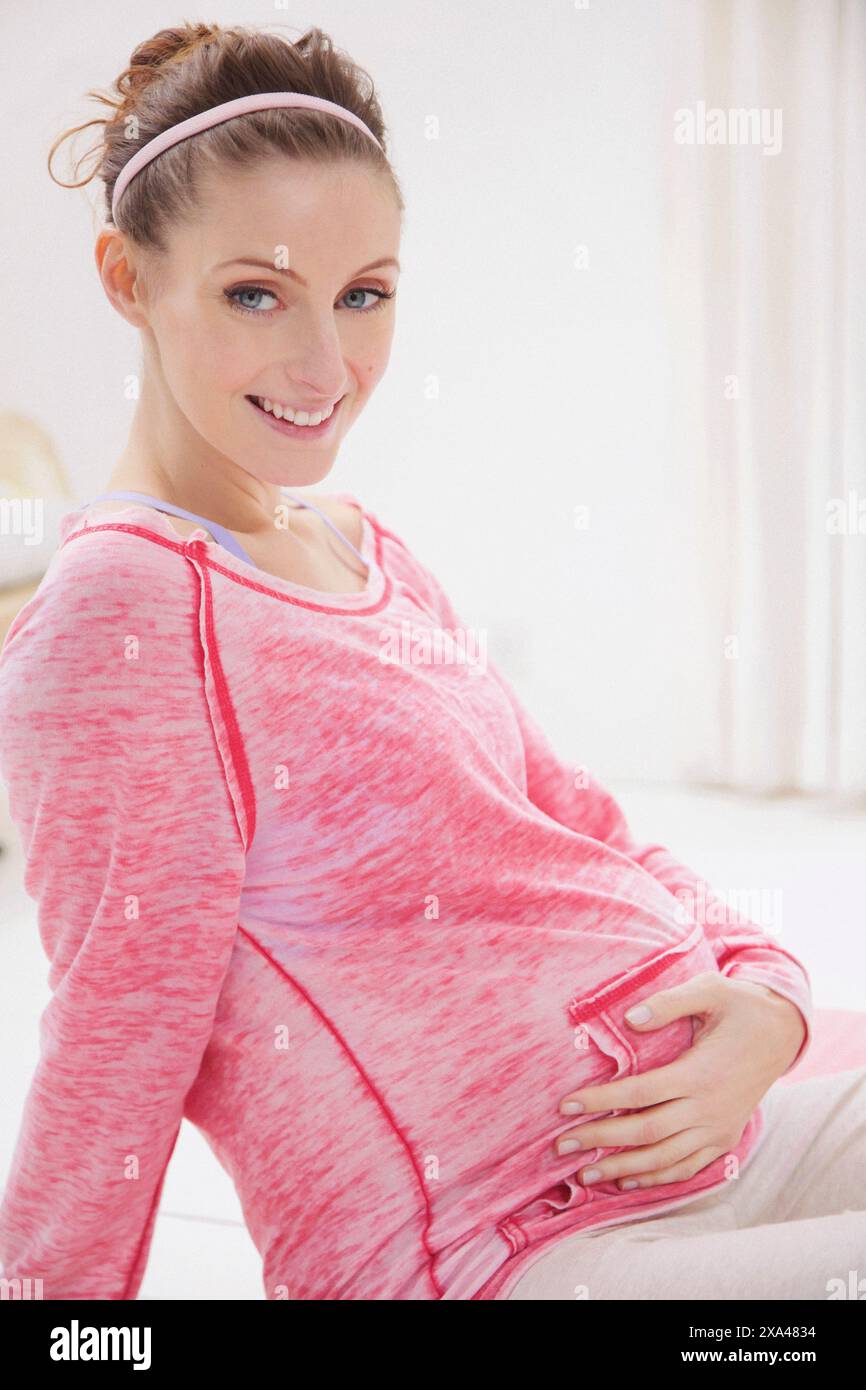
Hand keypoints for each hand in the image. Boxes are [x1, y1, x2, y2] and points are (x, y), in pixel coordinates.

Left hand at [555, 972, 805, 1190]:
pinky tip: (627, 1179)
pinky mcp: (724, 1139)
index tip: (565, 1106)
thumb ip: (668, 1003)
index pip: (639, 1094)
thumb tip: (629, 1019)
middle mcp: (709, 1108)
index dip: (600, 1101)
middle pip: (645, 1132)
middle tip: (561, 1146)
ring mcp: (718, 1128)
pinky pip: (687, 1166)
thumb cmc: (739, 1006)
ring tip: (585, 1175)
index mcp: (700, 1072)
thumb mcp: (710, 989)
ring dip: (622, 1168)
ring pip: (664, 1158)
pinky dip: (657, 1177)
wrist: (783, 1033)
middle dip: (600, 1141)